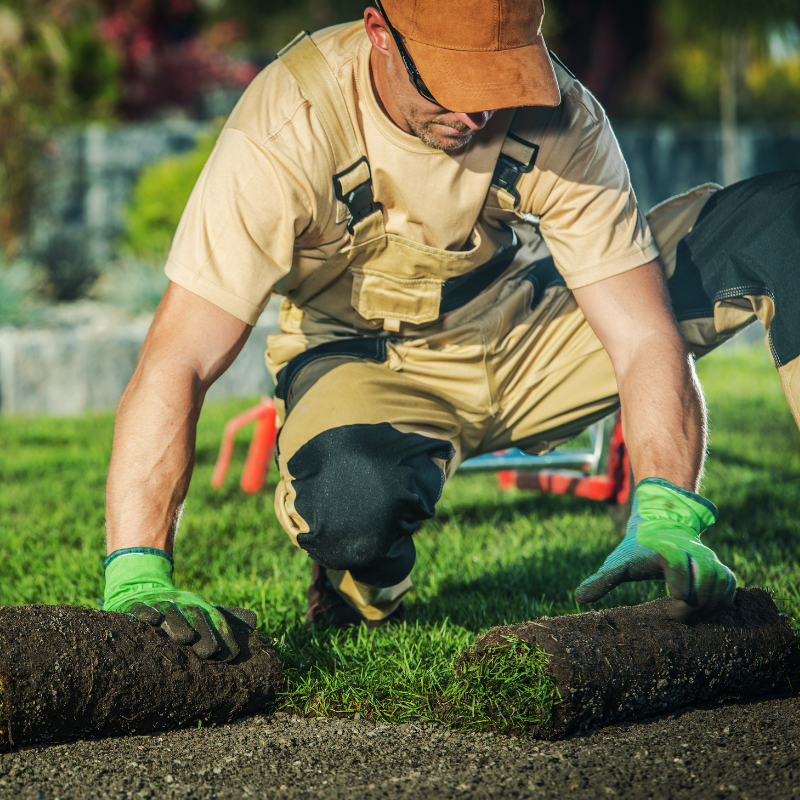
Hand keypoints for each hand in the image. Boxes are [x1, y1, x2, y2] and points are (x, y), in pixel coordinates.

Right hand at [103, 548, 256, 659]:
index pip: (215, 620)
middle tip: (209, 652)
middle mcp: (181, 602)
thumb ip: (226, 617)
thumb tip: (255, 620)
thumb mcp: (202, 610)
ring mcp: (158, 603)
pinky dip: (145, 613)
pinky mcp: (135, 605)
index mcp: (199, 605)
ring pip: (169, 612)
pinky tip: (151, 620)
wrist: (143, 588)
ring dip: (177, 624)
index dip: (224, 636)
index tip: (231, 656)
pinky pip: (140, 608)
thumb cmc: (179, 609)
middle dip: (203, 633)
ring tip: (185, 639)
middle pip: (194, 615)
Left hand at [574, 478, 735, 621]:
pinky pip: (730, 584)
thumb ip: (602, 580)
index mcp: (665, 548)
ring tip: (689, 616)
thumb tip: (578, 598)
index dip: (679, 579)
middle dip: (692, 602)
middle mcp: (691, 551)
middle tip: (675, 616)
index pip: (676, 560)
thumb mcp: (618, 563)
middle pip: (704, 577)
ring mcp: (707, 558)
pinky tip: (705, 612)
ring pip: (721, 582)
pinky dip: (722, 600)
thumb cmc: (636, 549)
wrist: (660, 525)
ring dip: (709, 604)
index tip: (674, 598)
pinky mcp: (718, 567)